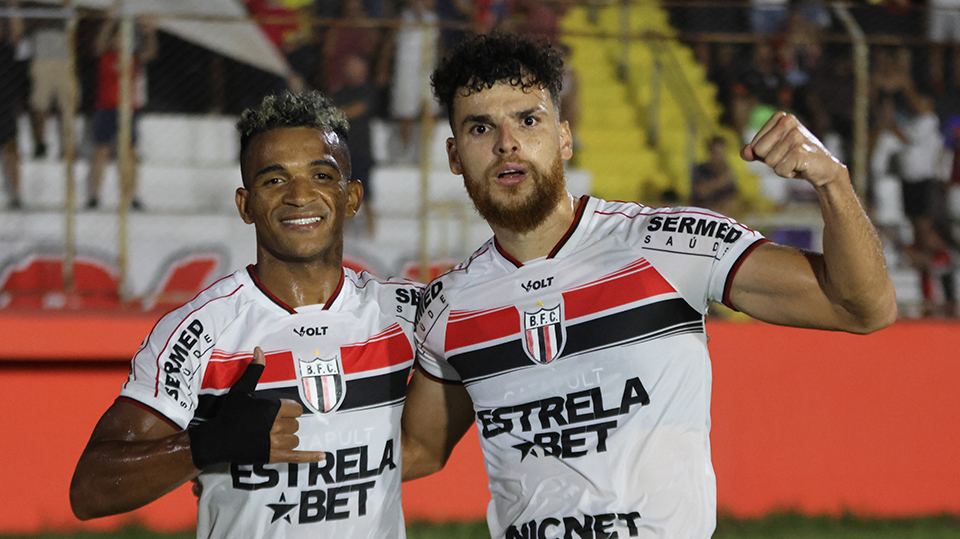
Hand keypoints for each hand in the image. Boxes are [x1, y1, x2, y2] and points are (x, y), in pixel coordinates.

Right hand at [187, 347, 323, 467]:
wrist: (217, 439)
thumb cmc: (230, 413)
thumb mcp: (241, 389)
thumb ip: (255, 371)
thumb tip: (259, 350)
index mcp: (272, 407)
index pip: (295, 408)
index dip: (288, 410)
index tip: (277, 412)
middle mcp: (275, 424)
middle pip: (295, 424)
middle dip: (285, 424)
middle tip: (269, 425)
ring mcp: (274, 442)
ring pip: (294, 439)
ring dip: (287, 438)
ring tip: (271, 436)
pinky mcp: (272, 456)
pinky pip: (296, 457)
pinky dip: (310, 457)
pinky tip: (322, 456)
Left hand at [740, 111, 846, 188]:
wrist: (824, 169)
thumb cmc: (796, 159)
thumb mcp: (773, 152)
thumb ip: (755, 151)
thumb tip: (744, 152)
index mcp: (780, 117)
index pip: (754, 145)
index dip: (765, 154)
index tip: (782, 152)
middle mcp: (788, 121)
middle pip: (759, 151)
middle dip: (771, 161)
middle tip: (789, 157)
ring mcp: (795, 135)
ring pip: (769, 162)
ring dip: (781, 167)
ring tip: (796, 161)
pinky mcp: (800, 151)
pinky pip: (779, 170)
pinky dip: (788, 173)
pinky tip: (800, 167)